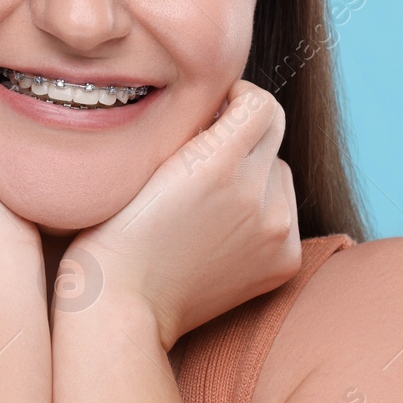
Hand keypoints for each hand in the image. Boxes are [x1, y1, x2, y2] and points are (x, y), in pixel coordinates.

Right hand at [61, 79, 301, 348]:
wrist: (124, 304)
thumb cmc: (118, 228)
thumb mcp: (144, 159)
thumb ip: (193, 123)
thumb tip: (226, 101)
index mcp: (219, 163)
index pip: (262, 103)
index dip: (237, 98)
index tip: (214, 110)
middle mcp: (257, 196)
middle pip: (272, 138)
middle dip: (243, 138)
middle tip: (203, 160)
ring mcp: (276, 232)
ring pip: (278, 175)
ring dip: (254, 175)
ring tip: (210, 202)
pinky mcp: (284, 260)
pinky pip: (284, 214)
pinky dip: (262, 213)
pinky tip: (223, 230)